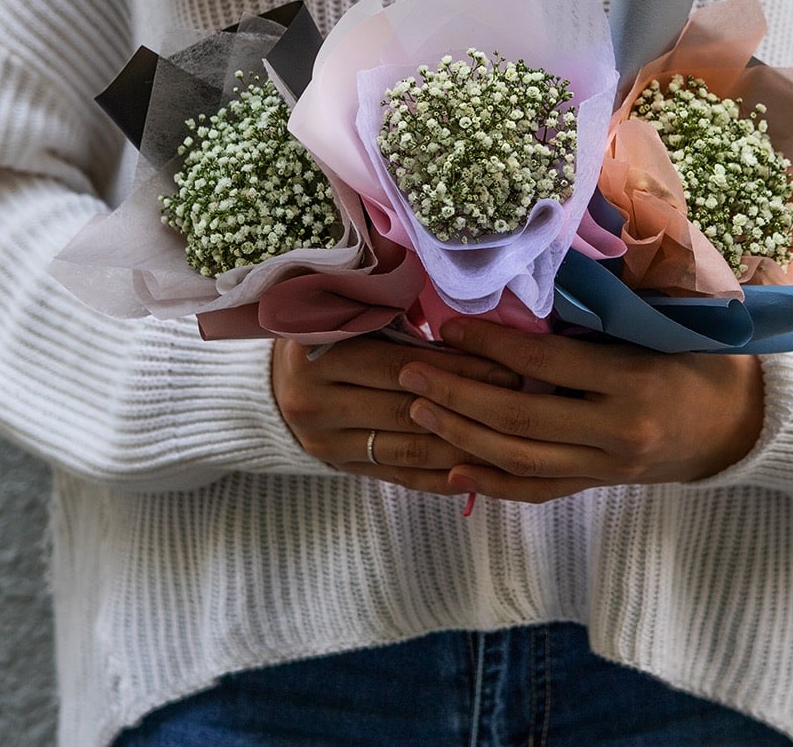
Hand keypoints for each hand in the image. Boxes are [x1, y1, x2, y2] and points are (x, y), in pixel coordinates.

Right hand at [271, 334, 518, 493]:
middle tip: (522, 402)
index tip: (509, 367)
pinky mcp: (336, 468)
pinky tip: (477, 474)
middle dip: (470, 408)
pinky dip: (438, 477)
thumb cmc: (325, 333)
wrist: (270, 381)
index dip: (458, 369)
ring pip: (407, 450)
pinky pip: (397, 476)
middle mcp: (314, 404)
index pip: (402, 367)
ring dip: (463, 447)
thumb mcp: (348, 315)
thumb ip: (394, 318)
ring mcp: (323, 443)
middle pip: (408, 411)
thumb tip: (467, 328)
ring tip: (510, 439)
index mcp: (317, 356)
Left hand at [398, 319, 765, 503]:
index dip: (491, 344)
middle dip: (458, 396)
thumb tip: (532, 286)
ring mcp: (608, 467)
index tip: (448, 325)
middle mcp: (617, 432)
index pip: (546, 364)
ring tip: (417, 411)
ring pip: (522, 460)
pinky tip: (452, 471)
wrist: (740, 424)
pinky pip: (540, 490)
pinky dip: (494, 484)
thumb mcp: (660, 327)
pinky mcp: (601, 486)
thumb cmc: (698, 358)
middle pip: (521, 418)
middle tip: (410, 373)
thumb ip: (602, 315)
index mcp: (633, 382)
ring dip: (462, 436)